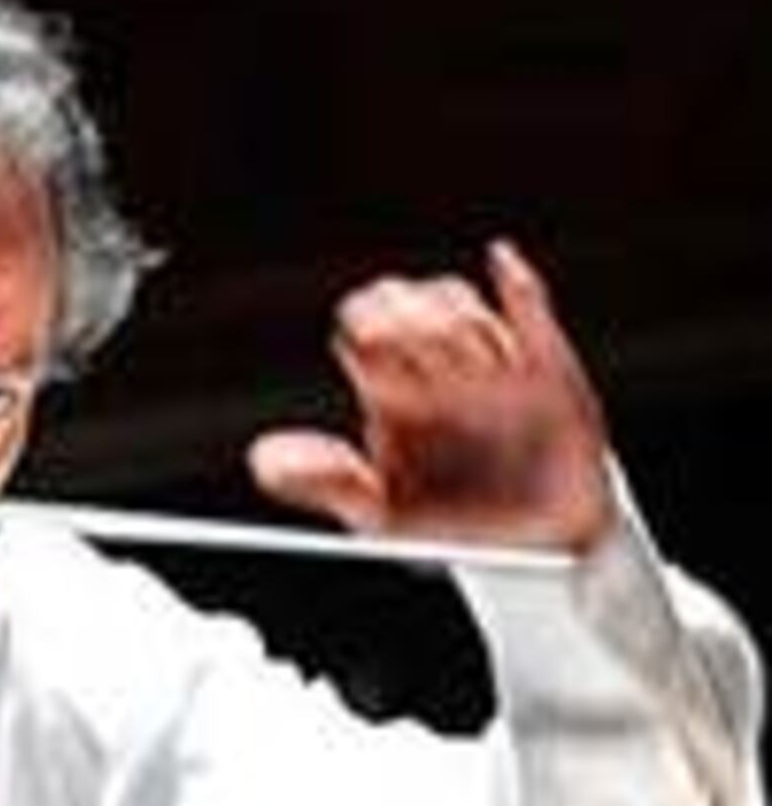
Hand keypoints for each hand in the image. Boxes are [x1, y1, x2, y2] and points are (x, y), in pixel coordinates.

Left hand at [247, 238, 614, 555]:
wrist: (537, 543)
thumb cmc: (452, 524)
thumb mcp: (384, 514)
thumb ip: (326, 483)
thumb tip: (262, 461)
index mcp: (387, 384)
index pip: (363, 321)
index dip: (368, 324)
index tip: (376, 348)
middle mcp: (430, 362)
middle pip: (406, 303)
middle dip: (413, 321)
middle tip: (425, 356)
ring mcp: (488, 358)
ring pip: (461, 303)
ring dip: (464, 326)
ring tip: (480, 374)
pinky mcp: (544, 364)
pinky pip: (532, 309)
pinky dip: (520, 286)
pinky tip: (502, 262)